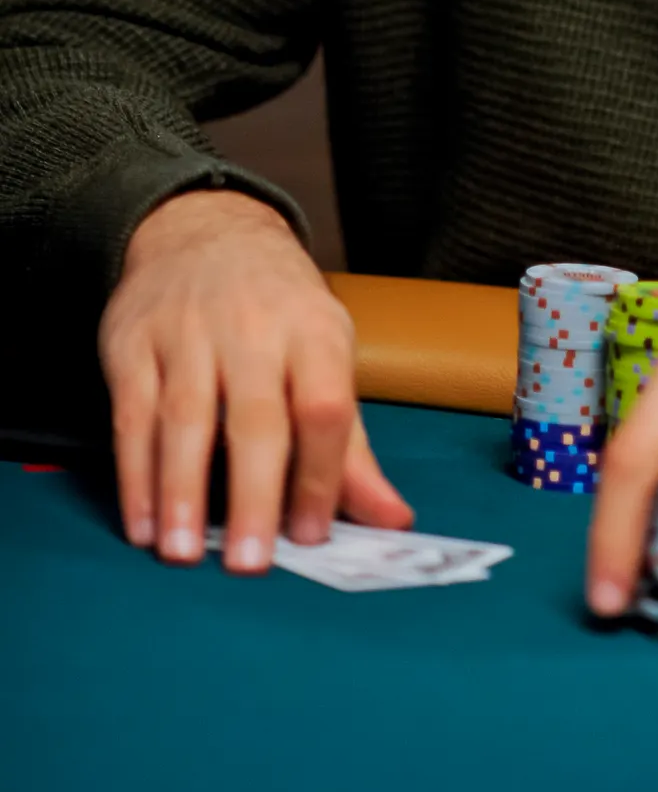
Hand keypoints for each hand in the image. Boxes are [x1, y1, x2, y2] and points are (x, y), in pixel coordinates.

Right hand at [99, 188, 411, 572]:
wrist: (207, 228)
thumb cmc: (278, 307)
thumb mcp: (326, 354)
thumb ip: (352, 446)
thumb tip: (391, 519)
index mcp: (314, 332)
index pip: (325, 408)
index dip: (320, 475)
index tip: (310, 535)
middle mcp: (253, 328)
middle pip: (256, 418)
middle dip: (253, 493)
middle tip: (247, 563)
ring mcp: (189, 332)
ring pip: (185, 417)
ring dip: (182, 491)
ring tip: (183, 554)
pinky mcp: (134, 341)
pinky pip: (132, 415)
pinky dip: (135, 474)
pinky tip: (143, 523)